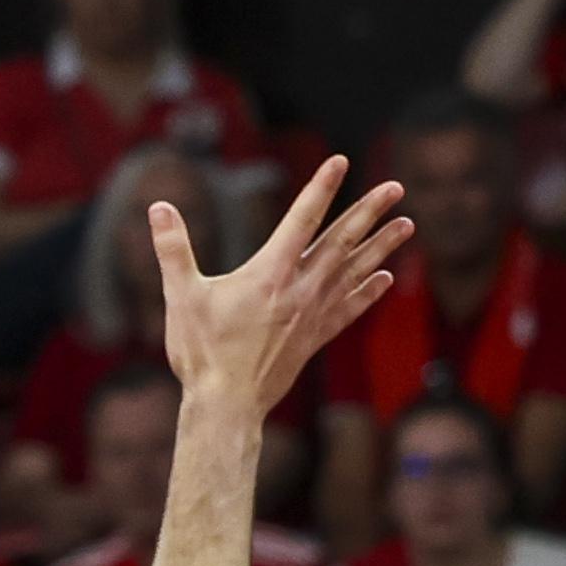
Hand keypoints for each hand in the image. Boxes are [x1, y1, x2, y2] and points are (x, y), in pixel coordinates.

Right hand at [150, 155, 410, 420]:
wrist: (228, 404)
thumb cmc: (201, 352)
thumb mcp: (181, 296)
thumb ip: (172, 249)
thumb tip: (158, 207)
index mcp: (269, 273)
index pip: (301, 219)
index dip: (320, 188)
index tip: (339, 161)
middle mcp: (299, 289)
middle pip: (341, 241)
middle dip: (369, 211)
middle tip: (396, 187)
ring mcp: (312, 314)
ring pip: (354, 271)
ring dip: (382, 246)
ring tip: (407, 224)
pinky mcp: (315, 337)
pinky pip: (350, 308)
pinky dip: (368, 291)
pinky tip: (386, 278)